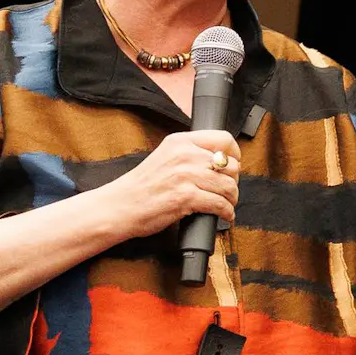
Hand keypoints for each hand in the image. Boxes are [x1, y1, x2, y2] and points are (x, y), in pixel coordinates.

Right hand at [107, 130, 241, 238]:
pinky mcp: (185, 197)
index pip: (223, 139)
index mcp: (180, 141)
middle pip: (230, 165)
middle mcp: (185, 155)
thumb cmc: (142, 186)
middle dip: (234, 181)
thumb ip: (189, 154)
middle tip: (228, 191)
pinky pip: (220, 204)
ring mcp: (185, 176)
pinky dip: (226, 212)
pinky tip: (223, 215)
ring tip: (227, 204)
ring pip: (229, 185)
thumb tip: (219, 161)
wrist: (120, 206)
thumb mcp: (165, 157)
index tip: (234, 165)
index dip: (235, 154)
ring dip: (232, 199)